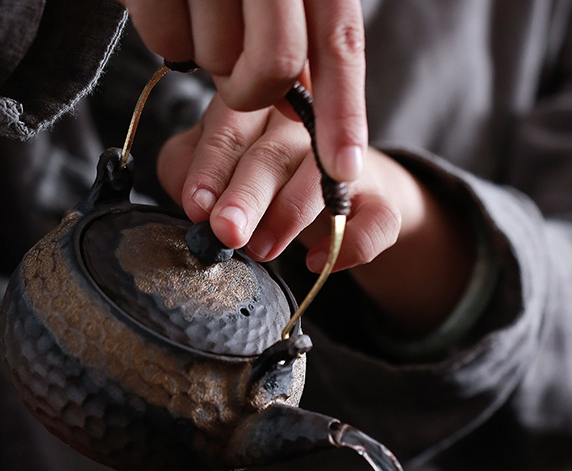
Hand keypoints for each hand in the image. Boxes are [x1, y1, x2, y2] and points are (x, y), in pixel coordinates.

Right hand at [120, 0, 366, 182]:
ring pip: (218, 57)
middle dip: (256, 89)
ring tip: (202, 9)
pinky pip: (167, 40)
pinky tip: (174, 1)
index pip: (340, 44)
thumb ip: (302, 35)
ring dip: (209, 55)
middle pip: (276, 65)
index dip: (343, 113)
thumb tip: (299, 104)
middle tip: (237, 70)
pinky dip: (168, 34)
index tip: (344, 168)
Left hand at [158, 95, 475, 337]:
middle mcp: (303, 124)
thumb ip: (193, 177)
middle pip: (271, 153)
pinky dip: (347, 243)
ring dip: (288, 214)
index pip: (229, 128)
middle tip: (227, 230)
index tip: (197, 205)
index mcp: (255, 108)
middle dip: (246, 194)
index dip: (210, 167)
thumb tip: (190, 200)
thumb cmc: (272, 185)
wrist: (351, 201)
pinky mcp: (381, 199)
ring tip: (262, 249)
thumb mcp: (222, 173)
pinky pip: (373, 221)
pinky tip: (316, 262)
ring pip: (319, 177)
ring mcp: (346, 162)